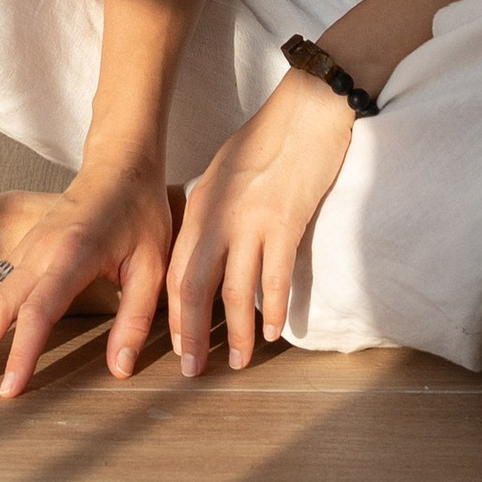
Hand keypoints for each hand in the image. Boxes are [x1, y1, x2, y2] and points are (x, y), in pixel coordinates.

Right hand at [0, 161, 175, 399]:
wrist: (119, 168)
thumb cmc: (140, 216)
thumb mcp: (153, 266)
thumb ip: (135, 318)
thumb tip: (120, 368)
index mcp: (72, 254)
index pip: (40, 310)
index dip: (21, 352)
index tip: (8, 390)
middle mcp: (39, 249)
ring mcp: (26, 246)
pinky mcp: (22, 248)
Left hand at [166, 70, 356, 374]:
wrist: (306, 111)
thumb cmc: (268, 139)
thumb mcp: (224, 172)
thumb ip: (212, 210)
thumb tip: (207, 246)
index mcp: (200, 205)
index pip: (177, 270)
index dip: (175, 313)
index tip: (179, 342)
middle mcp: (217, 217)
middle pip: (194, 288)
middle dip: (192, 334)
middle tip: (193, 369)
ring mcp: (250, 222)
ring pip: (234, 291)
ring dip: (236, 333)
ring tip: (239, 362)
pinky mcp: (285, 222)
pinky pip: (275, 277)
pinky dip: (274, 309)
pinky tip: (275, 332)